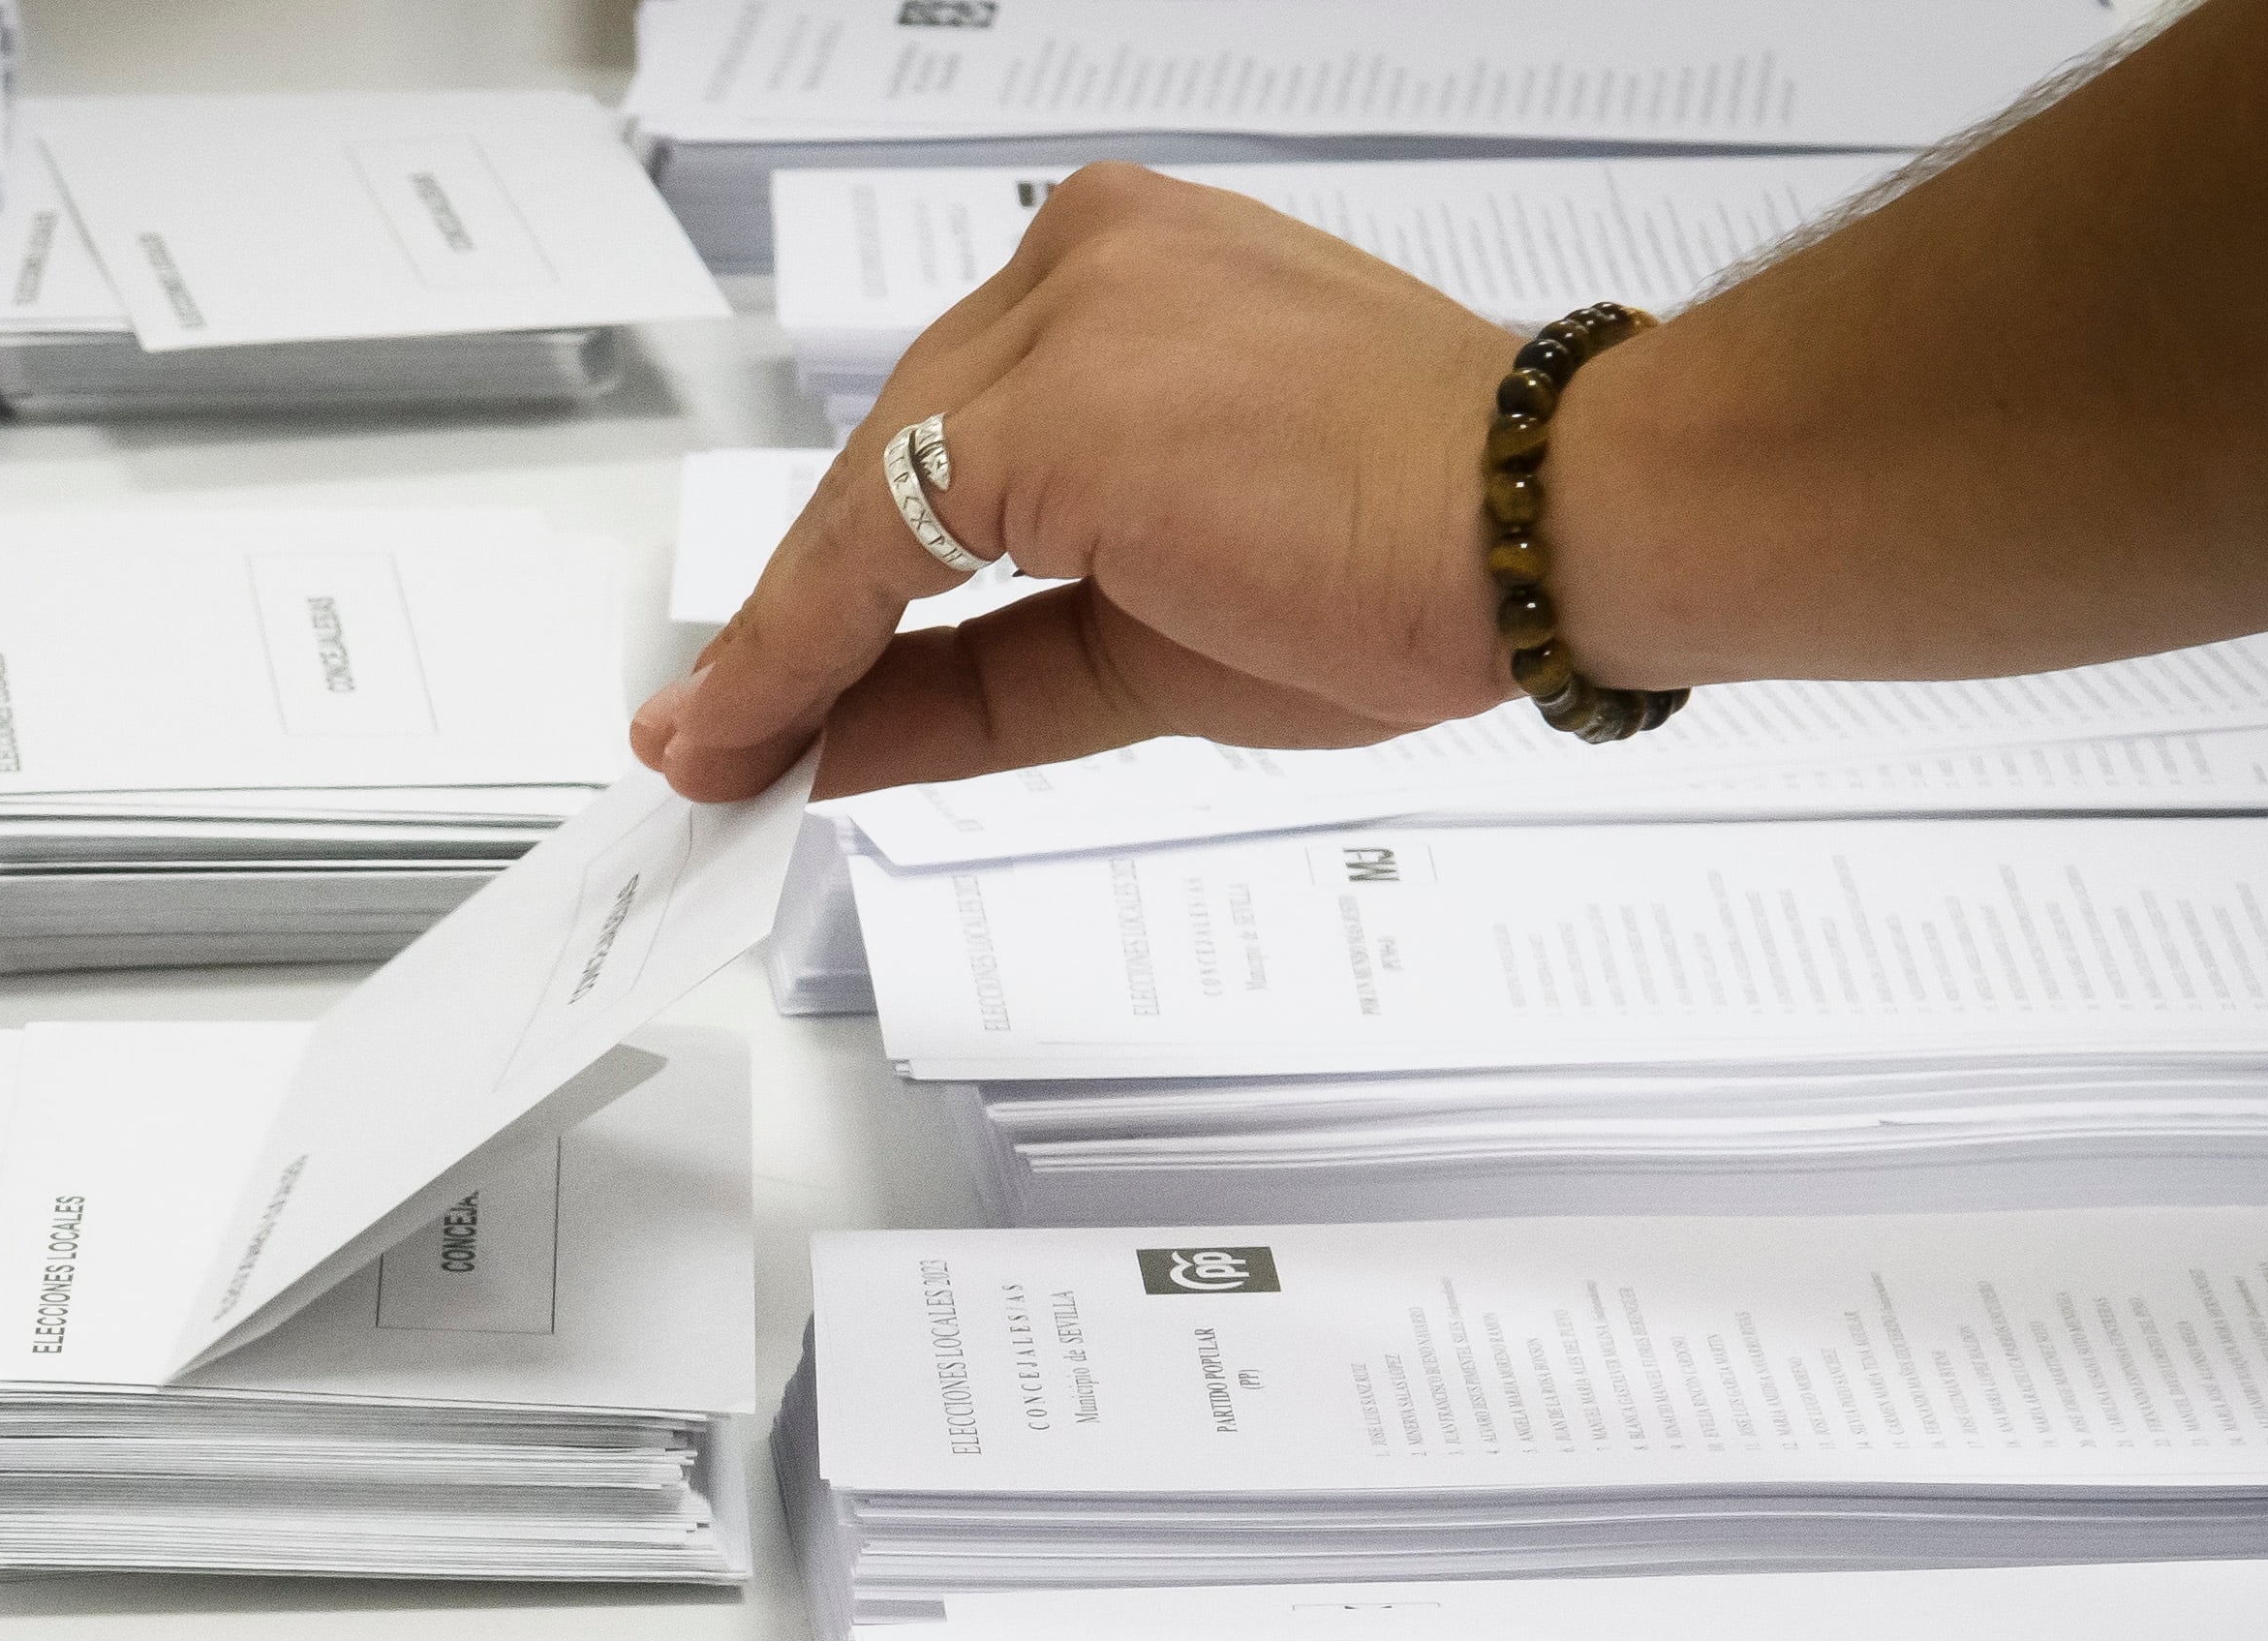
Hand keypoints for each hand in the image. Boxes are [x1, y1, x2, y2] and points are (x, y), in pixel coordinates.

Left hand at [633, 163, 1527, 802]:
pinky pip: (879, 543)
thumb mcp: (1151, 648)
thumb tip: (835, 735)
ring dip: (783, 643)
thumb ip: (982, 679)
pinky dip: (802, 646)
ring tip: (716, 752)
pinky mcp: (1050, 397)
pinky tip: (757, 725)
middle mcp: (1084, 262)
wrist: (1550, 528)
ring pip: (870, 502)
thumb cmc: (1415, 560)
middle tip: (720, 731)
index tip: (775, 679)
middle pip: (892, 468)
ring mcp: (1064, 315)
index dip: (847, 582)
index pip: (948, 446)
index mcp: (1128, 275)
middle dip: (801, 617)